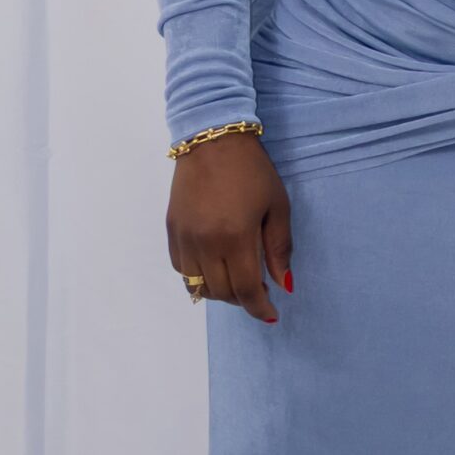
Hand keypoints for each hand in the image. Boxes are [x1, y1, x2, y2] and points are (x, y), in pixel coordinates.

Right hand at [167, 133, 293, 323]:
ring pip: (198, 286)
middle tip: (258, 290)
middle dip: (243, 299)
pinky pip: (181, 269)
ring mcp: (184, 237)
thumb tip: (283, 284)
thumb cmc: (252, 171)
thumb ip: (279, 248)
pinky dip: (198, 277)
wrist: (212, 140)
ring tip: (236, 280)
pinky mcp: (172, 230)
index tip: (271, 314)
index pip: (245, 290)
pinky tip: (213, 268)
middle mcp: (205, 243)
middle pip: (221, 292)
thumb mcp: (277, 206)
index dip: (259, 308)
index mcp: (235, 237)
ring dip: (220, 291)